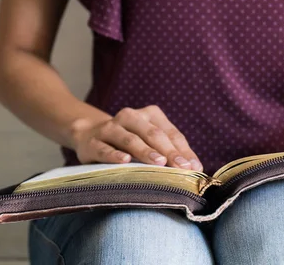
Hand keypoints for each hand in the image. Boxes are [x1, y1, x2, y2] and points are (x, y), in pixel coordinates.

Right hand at [71, 105, 202, 171]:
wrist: (88, 134)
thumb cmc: (129, 141)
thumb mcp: (149, 141)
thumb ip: (170, 151)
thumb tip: (195, 169)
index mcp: (149, 114)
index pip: (170, 133)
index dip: (183, 150)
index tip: (194, 168)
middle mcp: (130, 117)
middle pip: (153, 134)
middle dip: (169, 151)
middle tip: (181, 167)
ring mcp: (110, 128)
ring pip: (130, 139)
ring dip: (145, 151)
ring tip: (159, 162)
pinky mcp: (93, 142)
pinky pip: (105, 148)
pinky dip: (115, 154)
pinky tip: (125, 161)